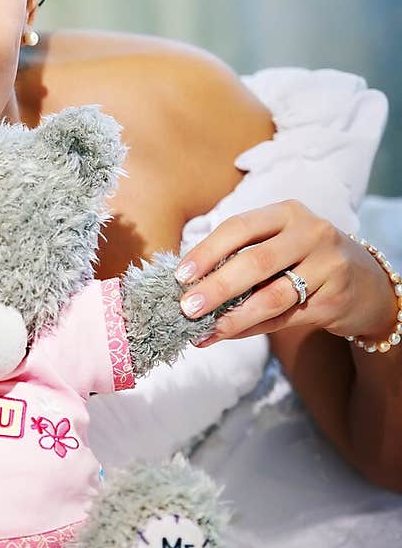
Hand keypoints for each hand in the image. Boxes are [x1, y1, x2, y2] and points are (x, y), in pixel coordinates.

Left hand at [174, 201, 398, 347]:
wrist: (366, 284)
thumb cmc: (305, 260)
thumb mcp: (280, 244)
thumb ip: (242, 257)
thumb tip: (189, 285)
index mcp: (287, 213)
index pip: (240, 227)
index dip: (207, 251)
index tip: (181, 274)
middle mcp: (311, 233)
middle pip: (255, 261)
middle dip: (216, 287)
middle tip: (187, 307)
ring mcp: (327, 266)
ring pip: (272, 297)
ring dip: (233, 317)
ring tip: (204, 330)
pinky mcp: (334, 299)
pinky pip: (285, 318)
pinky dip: (252, 328)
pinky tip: (228, 334)